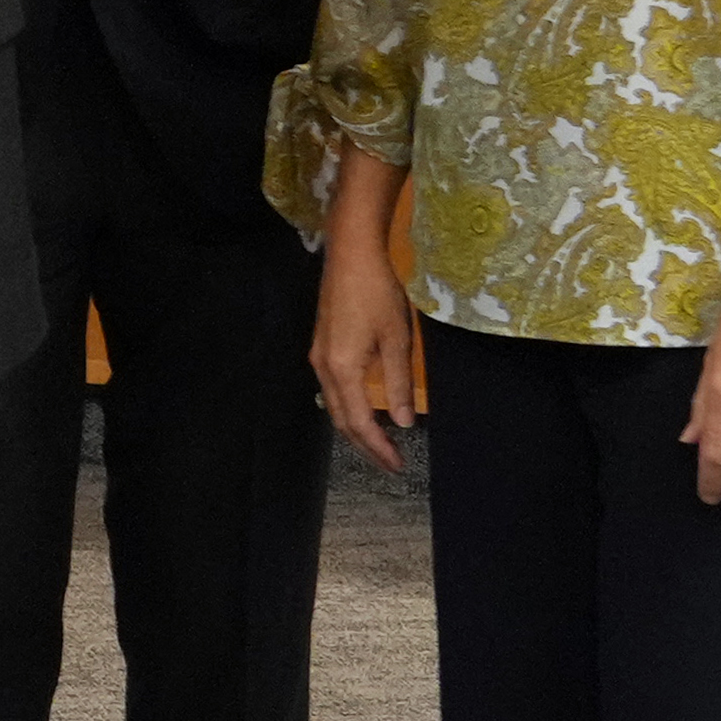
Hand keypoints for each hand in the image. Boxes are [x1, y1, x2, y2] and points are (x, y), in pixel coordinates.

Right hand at [308, 214, 421, 475]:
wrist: (351, 255)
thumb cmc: (378, 293)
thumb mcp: (397, 338)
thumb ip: (397, 382)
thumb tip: (402, 422)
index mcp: (342, 369)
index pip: (359, 421)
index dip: (378, 447)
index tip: (398, 465)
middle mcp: (323, 368)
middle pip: (340, 419)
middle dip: (364, 445)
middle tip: (390, 464)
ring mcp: (318, 357)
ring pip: (333, 406)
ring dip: (355, 429)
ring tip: (378, 444)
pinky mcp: (322, 347)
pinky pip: (332, 391)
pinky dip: (348, 409)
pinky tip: (364, 410)